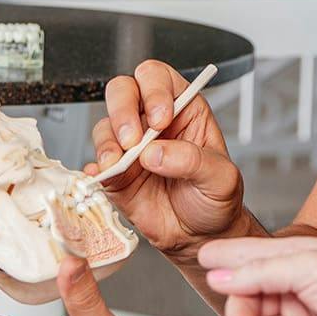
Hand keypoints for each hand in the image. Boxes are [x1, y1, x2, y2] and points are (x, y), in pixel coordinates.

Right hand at [88, 60, 247, 264]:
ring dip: (108, 142)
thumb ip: (193, 161)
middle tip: (134, 139)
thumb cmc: (215, 199)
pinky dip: (94, 168)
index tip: (160, 118)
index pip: (159, 79)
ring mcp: (130, 148)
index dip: (154, 90)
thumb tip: (156, 153)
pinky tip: (103, 176)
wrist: (200, 236)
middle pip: (124, 91)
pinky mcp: (115, 174)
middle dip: (123, 110)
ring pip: (105, 126)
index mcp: (183, 111)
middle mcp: (152, 123)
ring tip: (120, 164)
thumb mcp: (221, 178)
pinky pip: (95, 163)